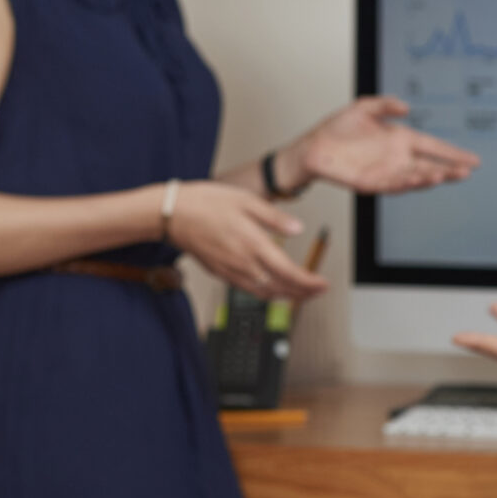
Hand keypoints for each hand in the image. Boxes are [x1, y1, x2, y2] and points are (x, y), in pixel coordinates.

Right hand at [168, 182, 327, 299]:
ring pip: (265, 293)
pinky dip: (266, 294)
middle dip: (303, 293)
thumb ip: (274, 218)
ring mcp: (231, 271)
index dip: (309, 283)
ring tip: (301, 293)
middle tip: (319, 292)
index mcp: (253, 244)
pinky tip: (272, 289)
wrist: (172, 215)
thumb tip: (298, 229)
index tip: (324, 284)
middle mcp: (243, 263)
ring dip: (286, 296)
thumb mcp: (245, 200)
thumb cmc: (205, 203)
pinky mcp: (220, 273)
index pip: (289, 273)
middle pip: (280, 288)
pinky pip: (249, 290)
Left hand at [284, 96, 478, 195]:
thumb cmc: (336, 129)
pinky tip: (419, 180)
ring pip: (414, 177)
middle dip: (449, 169)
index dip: (452, 153)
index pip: (432, 147)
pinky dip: (406, 184)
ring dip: (430, 178)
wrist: (312, 147)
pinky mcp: (370, 183)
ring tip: (445, 176)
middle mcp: (396, 158)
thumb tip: (406, 107)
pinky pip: (392, 185)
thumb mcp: (363, 107)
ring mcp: (385, 172)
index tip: (473, 159)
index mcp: (399, 140)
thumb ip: (385, 105)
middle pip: (429, 165)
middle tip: (467, 171)